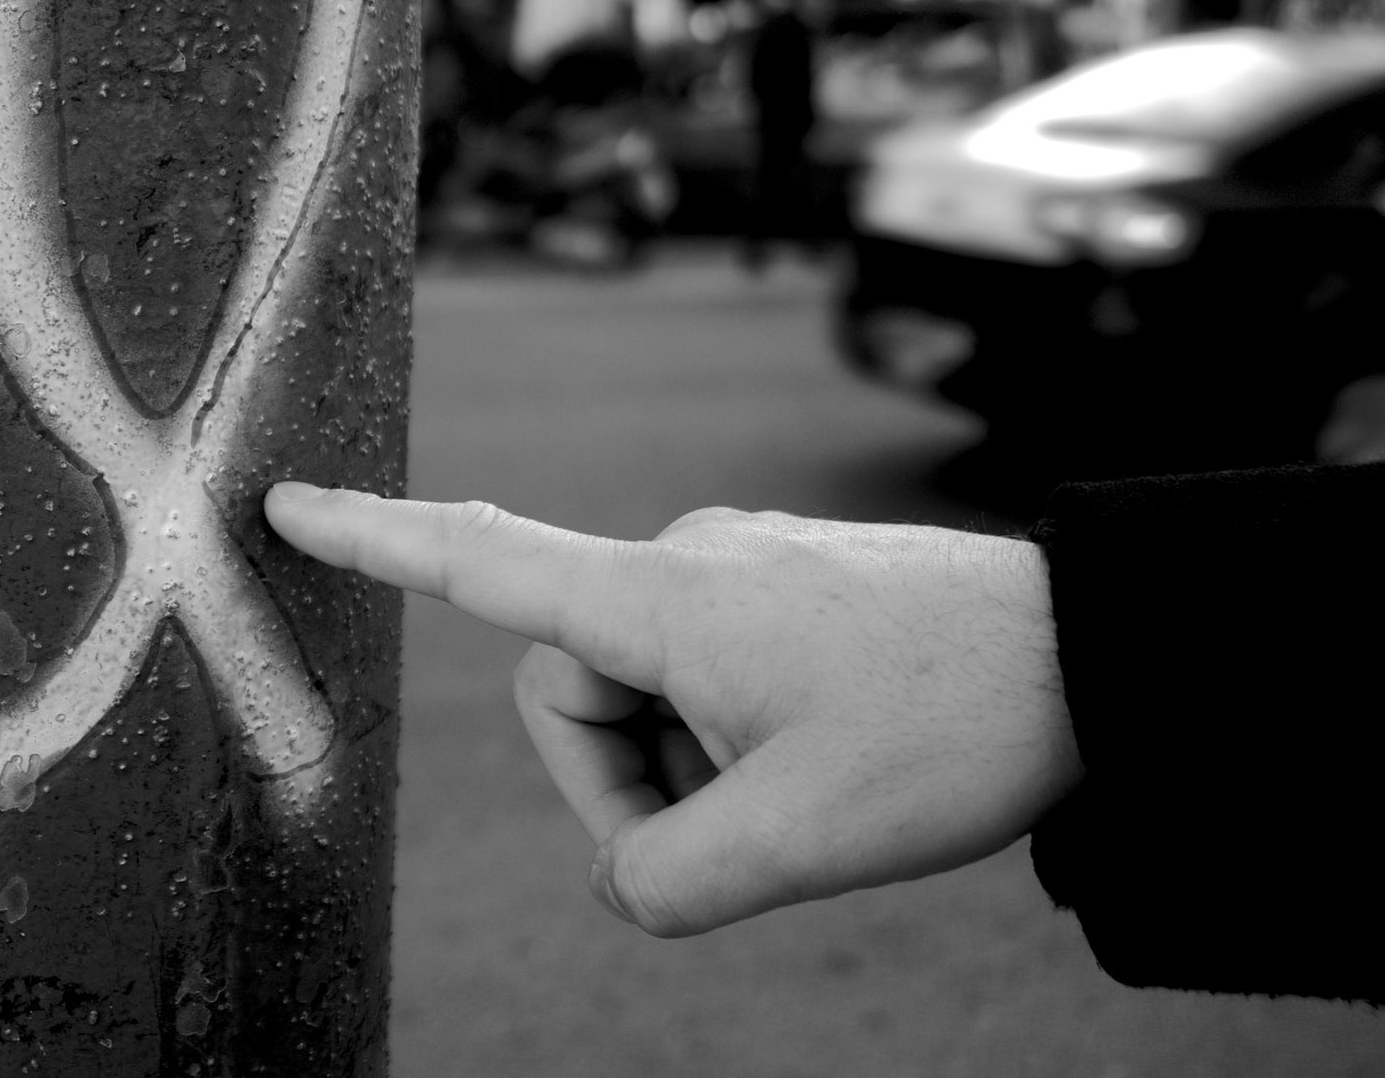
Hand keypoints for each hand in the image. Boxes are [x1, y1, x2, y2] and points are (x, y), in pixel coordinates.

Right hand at [263, 485, 1081, 937]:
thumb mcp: (799, 840)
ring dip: (689, 769)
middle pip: (569, 689)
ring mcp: (739, 572)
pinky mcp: (782, 591)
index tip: (289, 504)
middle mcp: (687, 563)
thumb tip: (623, 880)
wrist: (1095, 655)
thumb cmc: (953, 726)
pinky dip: (730, 742)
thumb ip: (665, 879)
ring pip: (641, 694)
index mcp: (664, 599)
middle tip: (741, 831)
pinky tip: (822, 762)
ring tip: (802, 793)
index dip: (374, 538)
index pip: (482, 558)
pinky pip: (703, 676)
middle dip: (625, 783)